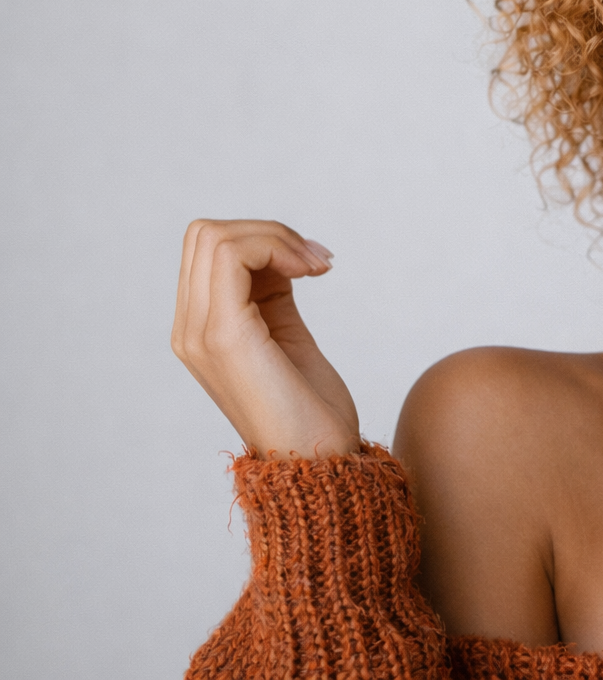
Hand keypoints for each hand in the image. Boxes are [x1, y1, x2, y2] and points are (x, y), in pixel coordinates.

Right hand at [171, 219, 359, 459]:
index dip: (263, 240)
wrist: (321, 462)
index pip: (208, 250)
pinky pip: (232, 256)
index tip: (313, 263)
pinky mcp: (224, 335)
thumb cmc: (310, 408)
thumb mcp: (286, 334)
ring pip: (215, 237)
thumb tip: (278, 250)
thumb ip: (271, 293)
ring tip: (317, 266)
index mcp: (201, 330)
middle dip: (269, 233)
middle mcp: (189, 330)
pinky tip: (313, 272)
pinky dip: (278, 247)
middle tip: (316, 261)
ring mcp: (200, 333)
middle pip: (205, 234)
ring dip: (277, 237)